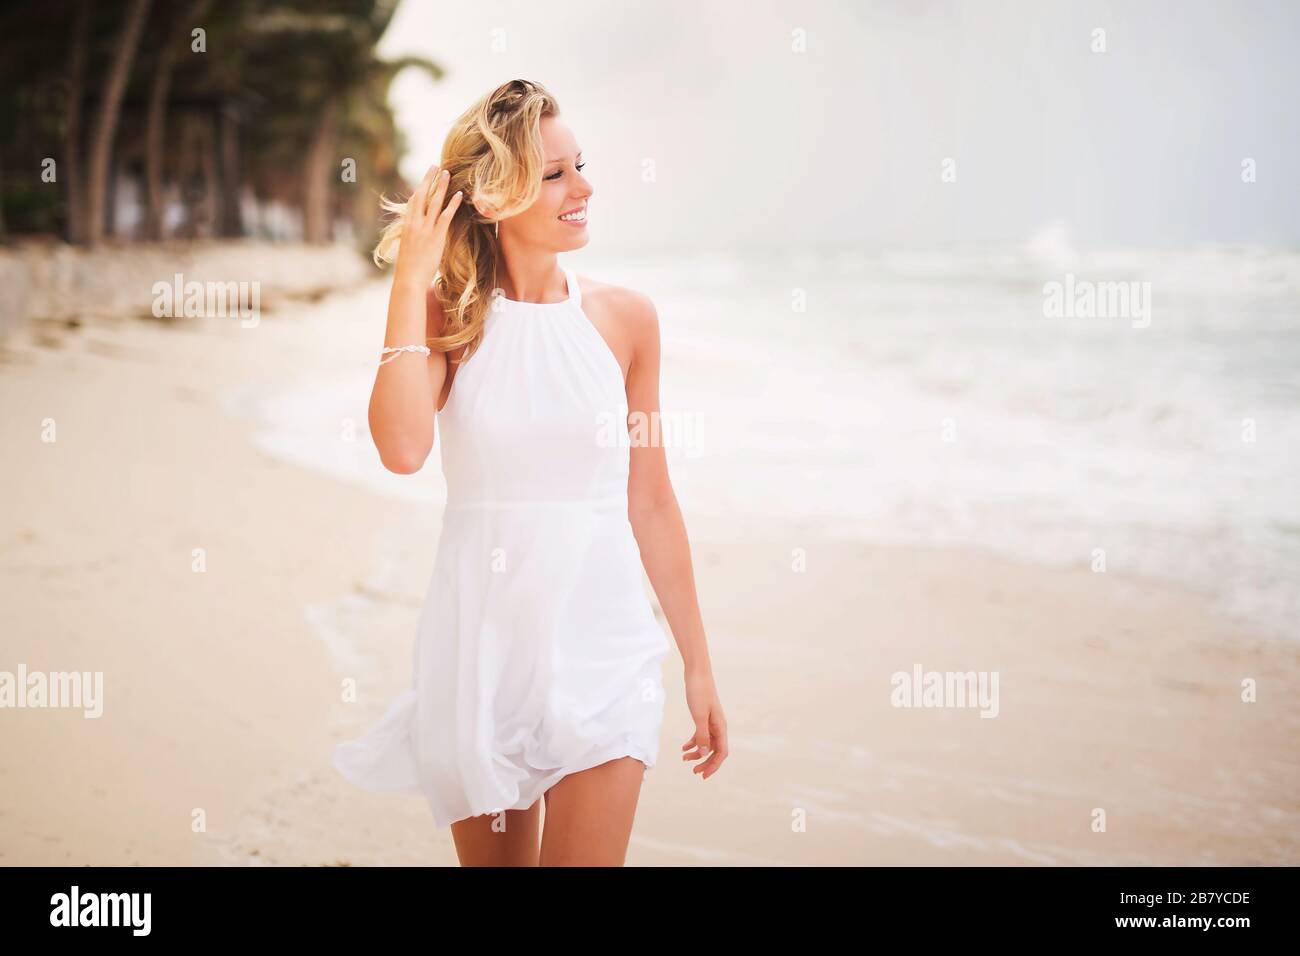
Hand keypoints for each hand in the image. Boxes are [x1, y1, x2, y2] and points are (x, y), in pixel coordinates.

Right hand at [393, 164, 462, 288]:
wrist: (408, 279)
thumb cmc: (408, 269)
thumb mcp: (407, 249)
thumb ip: (412, 239)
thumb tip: (416, 239)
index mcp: (406, 226)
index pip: (413, 202)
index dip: (420, 190)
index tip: (425, 181)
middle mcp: (415, 224)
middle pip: (422, 195)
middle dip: (428, 180)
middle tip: (435, 166)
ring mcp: (425, 229)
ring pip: (434, 202)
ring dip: (441, 186)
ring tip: (447, 173)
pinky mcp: (436, 236)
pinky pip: (445, 216)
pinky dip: (452, 204)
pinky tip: (459, 195)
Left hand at [681, 667, 727, 778]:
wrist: (697, 673)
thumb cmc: (699, 692)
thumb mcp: (699, 716)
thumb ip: (702, 735)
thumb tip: (704, 753)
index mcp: (720, 727)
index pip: (721, 752)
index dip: (713, 766)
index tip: (702, 775)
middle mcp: (718, 726)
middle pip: (715, 750)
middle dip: (705, 762)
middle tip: (694, 771)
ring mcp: (711, 721)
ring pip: (706, 743)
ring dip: (697, 752)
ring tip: (684, 758)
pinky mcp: (703, 716)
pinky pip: (700, 734)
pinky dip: (693, 742)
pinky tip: (683, 746)